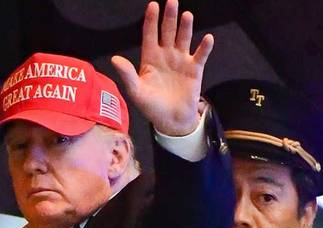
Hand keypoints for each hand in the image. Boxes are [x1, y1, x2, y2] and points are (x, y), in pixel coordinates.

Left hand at [111, 1, 213, 136]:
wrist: (171, 121)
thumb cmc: (151, 107)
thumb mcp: (136, 92)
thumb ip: (127, 75)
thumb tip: (114, 59)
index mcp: (150, 58)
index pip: (150, 35)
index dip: (151, 21)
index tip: (153, 5)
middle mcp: (166, 56)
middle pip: (167, 32)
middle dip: (169, 17)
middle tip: (172, 2)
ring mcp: (181, 61)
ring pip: (183, 39)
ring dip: (185, 28)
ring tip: (186, 15)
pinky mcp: (194, 70)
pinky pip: (200, 55)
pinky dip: (204, 47)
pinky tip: (207, 38)